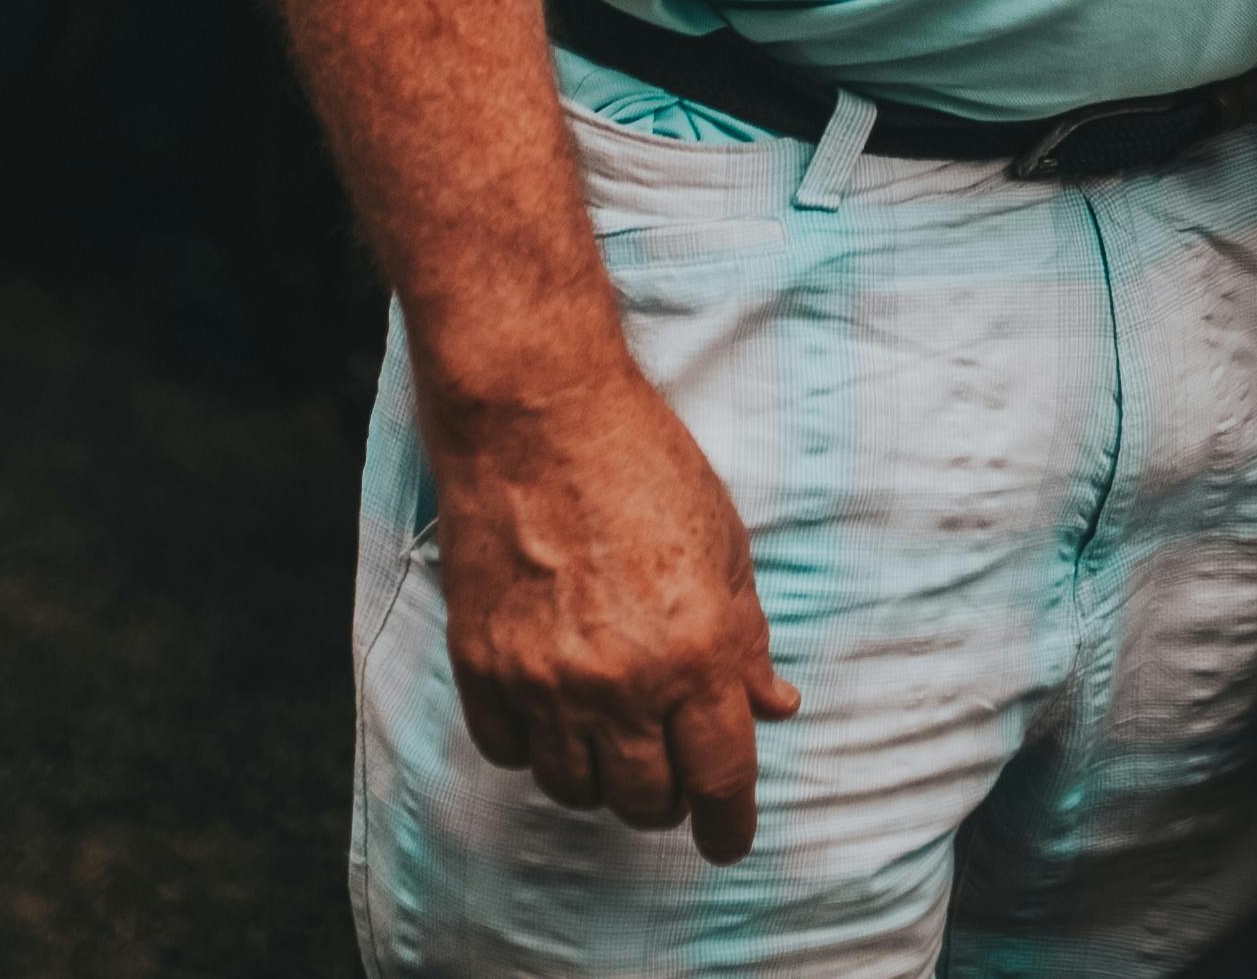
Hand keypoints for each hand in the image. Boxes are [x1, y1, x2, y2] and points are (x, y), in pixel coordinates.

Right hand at [430, 363, 801, 861]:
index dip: (729, 823)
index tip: (728, 839)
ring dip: (602, 778)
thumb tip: (773, 706)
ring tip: (613, 738)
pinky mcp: (483, 666)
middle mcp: (622, 682)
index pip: (721, 777)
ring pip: (576, 789)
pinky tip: (553, 714)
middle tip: (672, 769)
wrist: (537, 417)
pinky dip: (536, 749)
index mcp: (698, 652)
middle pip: (647, 800)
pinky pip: (511, 753)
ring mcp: (545, 680)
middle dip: (669, 798)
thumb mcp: (726, 548)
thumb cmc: (643, 467)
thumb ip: (748, 640)